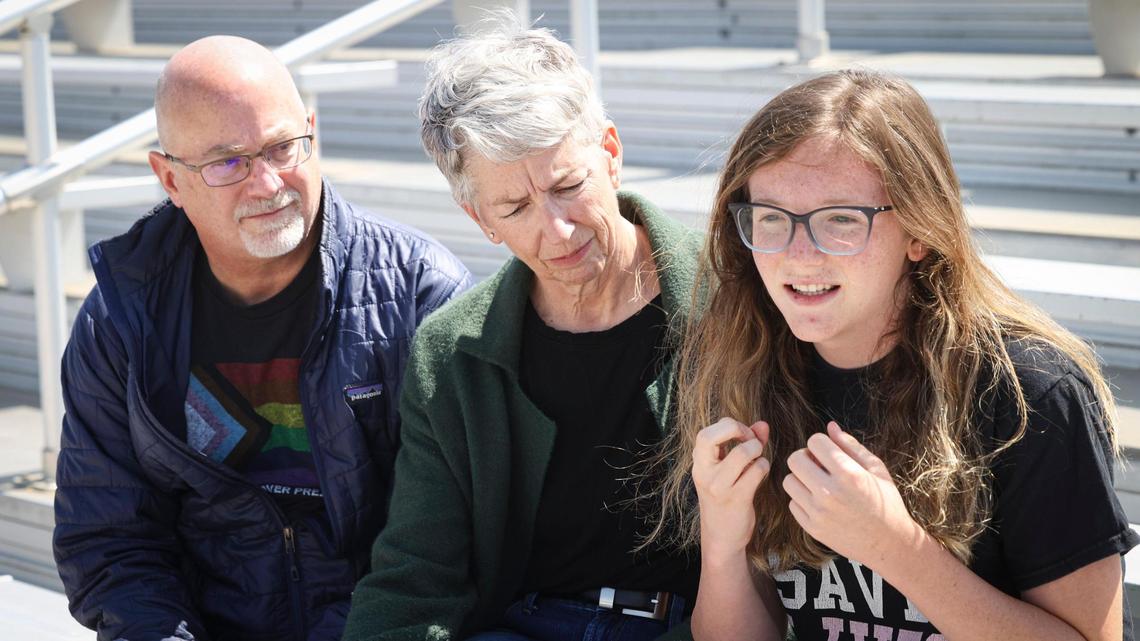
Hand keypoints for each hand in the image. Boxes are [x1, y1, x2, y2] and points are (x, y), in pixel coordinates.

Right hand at [692, 417, 770, 562]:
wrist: (722, 537)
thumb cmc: (726, 498)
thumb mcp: (728, 469)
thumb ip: (744, 443)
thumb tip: (763, 424)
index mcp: (699, 464)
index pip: (705, 433)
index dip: (729, 426)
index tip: (742, 435)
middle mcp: (704, 474)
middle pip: (712, 437)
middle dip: (739, 431)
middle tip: (750, 442)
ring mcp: (719, 487)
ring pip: (742, 452)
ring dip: (756, 450)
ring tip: (757, 459)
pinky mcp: (737, 498)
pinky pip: (756, 470)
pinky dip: (763, 467)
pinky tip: (760, 474)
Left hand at [782, 422, 920, 568]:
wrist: (888, 544)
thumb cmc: (886, 502)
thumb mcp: (876, 469)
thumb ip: (850, 445)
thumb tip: (829, 426)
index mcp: (848, 474)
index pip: (814, 442)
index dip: (821, 444)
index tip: (829, 453)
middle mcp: (830, 492)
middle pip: (795, 459)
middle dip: (806, 457)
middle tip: (819, 465)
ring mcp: (818, 512)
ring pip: (789, 481)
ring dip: (801, 479)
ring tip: (818, 484)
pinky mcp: (812, 528)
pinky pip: (792, 503)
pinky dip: (803, 500)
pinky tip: (820, 503)